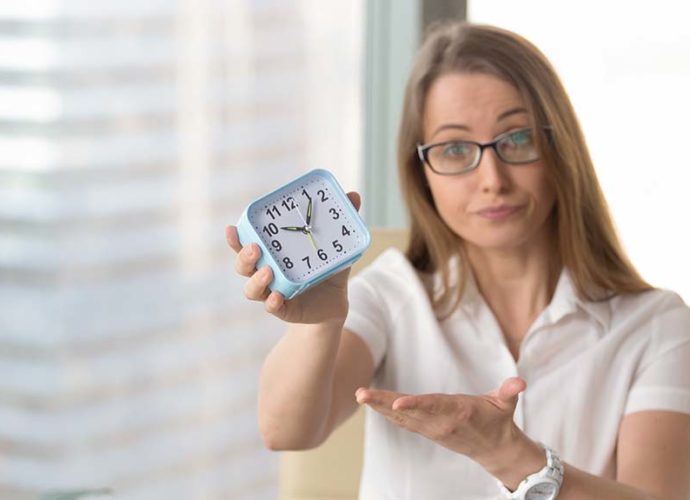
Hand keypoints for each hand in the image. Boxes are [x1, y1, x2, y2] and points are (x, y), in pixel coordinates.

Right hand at [226, 191, 360, 324]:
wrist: (335, 302)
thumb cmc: (326, 269)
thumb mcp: (334, 245)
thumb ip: (340, 222)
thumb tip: (354, 195)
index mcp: (270, 254)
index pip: (245, 244)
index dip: (235, 238)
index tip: (232, 227)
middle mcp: (265, 273)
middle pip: (243, 266)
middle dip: (244, 256)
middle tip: (255, 247)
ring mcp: (272, 292)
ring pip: (252, 289)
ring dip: (256, 280)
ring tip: (268, 271)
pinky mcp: (284, 310)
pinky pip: (272, 308)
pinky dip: (273, 303)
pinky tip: (277, 297)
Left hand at [355, 377, 543, 485]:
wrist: (495, 450)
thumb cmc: (498, 419)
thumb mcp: (506, 404)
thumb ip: (510, 391)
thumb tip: (520, 382)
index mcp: (458, 413)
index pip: (433, 406)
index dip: (415, 404)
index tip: (396, 402)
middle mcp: (440, 423)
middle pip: (408, 412)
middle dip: (383, 403)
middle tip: (361, 394)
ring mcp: (431, 429)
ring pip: (401, 417)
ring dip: (379, 407)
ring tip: (360, 395)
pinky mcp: (427, 430)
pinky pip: (402, 421)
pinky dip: (386, 412)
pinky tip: (371, 403)